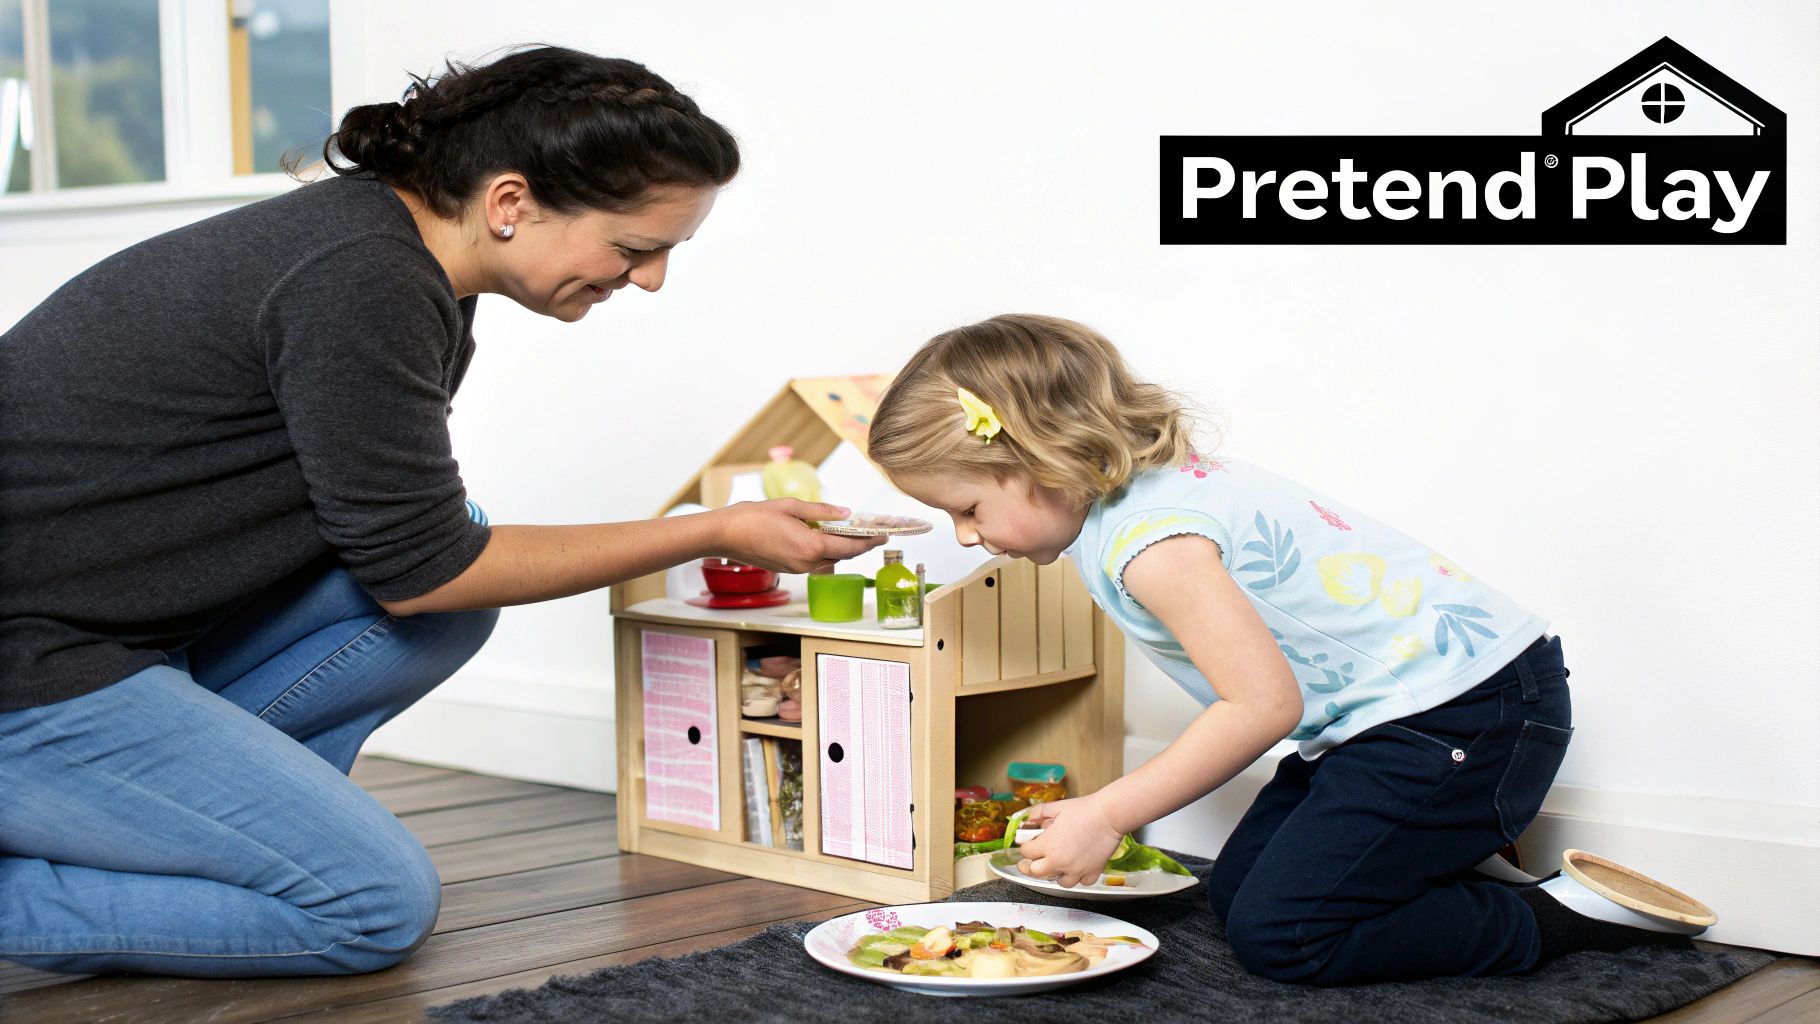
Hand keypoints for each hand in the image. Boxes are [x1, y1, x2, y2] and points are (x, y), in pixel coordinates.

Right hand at [711, 500, 883, 572]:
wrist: (725, 535)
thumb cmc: (754, 517)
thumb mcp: (791, 507)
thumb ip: (822, 511)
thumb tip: (846, 513)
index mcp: (811, 547)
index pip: (851, 547)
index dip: (870, 541)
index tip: (885, 535)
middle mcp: (807, 563)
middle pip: (843, 556)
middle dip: (860, 546)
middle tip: (873, 533)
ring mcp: (798, 569)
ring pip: (830, 561)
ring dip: (843, 549)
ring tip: (853, 534)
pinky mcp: (790, 569)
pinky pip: (816, 562)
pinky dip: (827, 551)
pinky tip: (827, 538)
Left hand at [1015, 794, 1123, 887]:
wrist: (1109, 815)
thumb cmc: (1084, 810)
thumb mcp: (1056, 807)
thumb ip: (1038, 813)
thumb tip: (1029, 821)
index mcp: (1048, 844)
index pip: (1026, 852)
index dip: (1026, 847)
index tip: (1028, 845)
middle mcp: (1059, 861)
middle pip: (1035, 872)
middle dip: (1031, 866)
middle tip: (1032, 862)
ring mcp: (1076, 869)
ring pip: (1060, 882)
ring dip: (1057, 874)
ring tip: (1059, 865)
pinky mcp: (1092, 872)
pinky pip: (1082, 882)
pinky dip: (1079, 876)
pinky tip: (1079, 867)